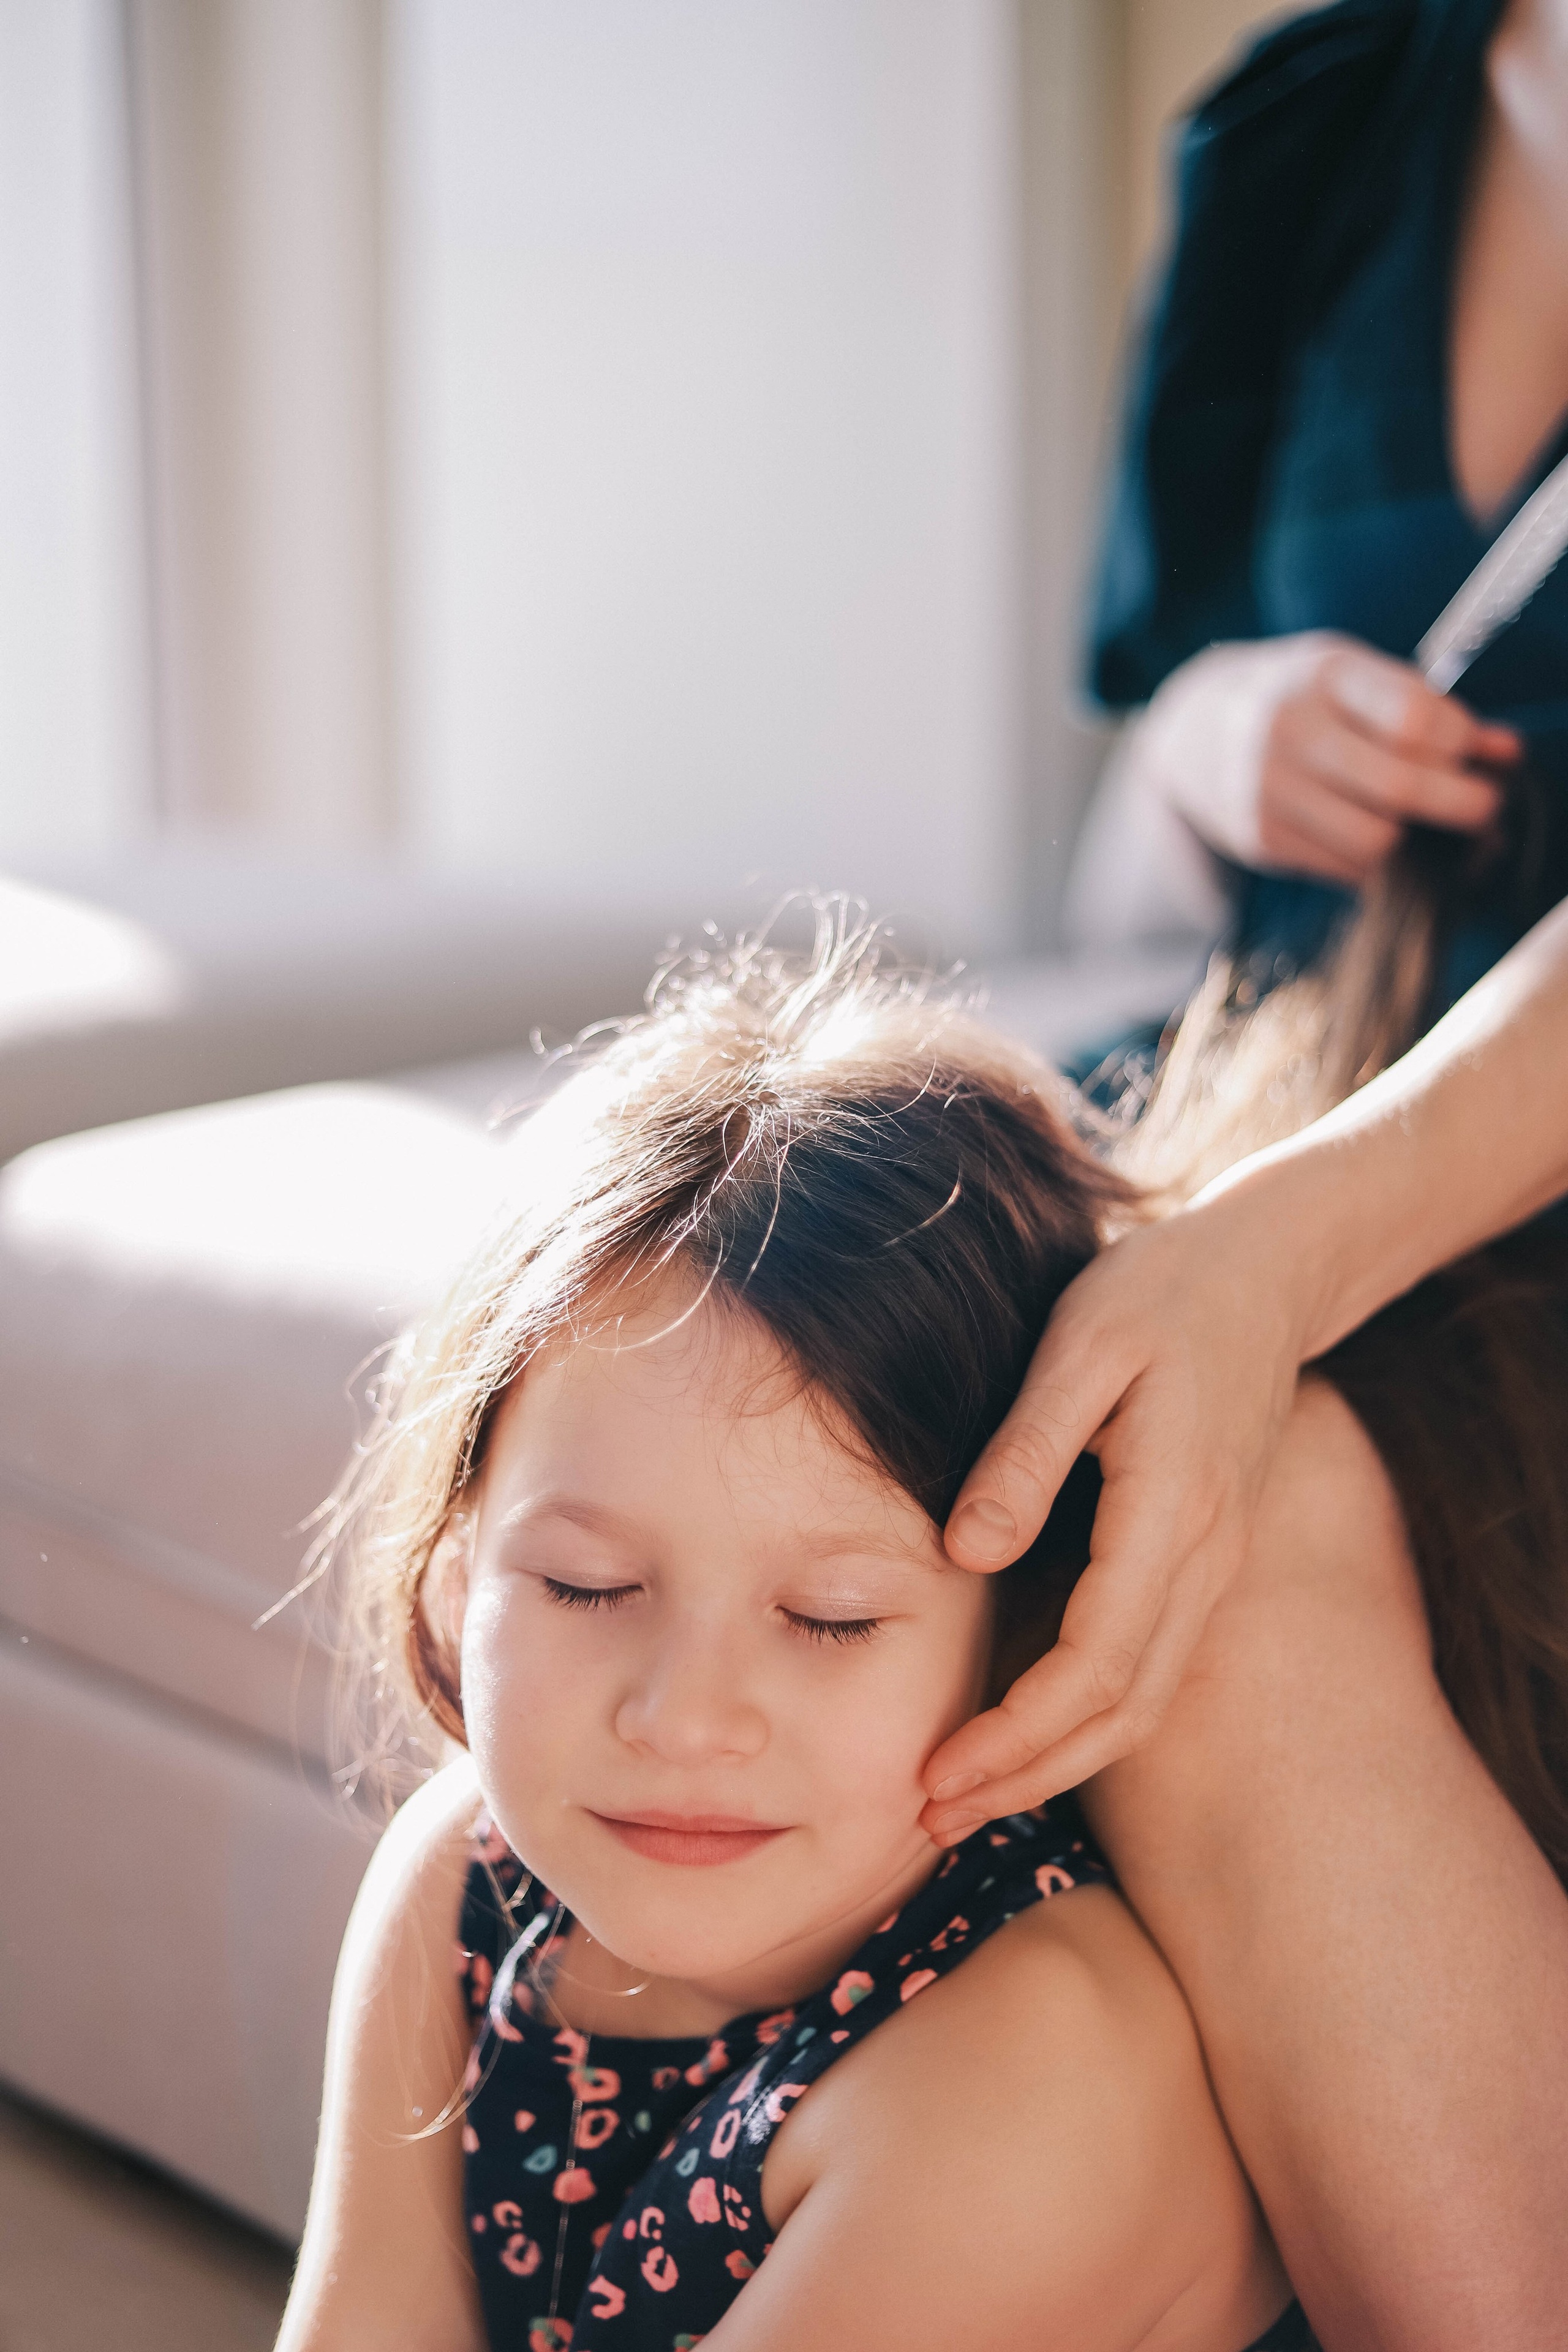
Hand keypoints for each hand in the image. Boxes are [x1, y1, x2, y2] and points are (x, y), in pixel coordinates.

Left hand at [921, 1185, 1313, 1840]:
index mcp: (1173, 1509)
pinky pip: (1151, 1668)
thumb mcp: (1081, 1344)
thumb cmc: (1162, 1292)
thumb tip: (966, 1554)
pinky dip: (1087, 1719)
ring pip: (1143, 1703)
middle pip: (1121, 1710)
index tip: (936, 1774)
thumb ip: (1026, 1452)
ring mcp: (1216, 1565)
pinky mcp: (1205, 1560)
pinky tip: (1025, 1734)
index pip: (1096, 1662)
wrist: (1267, 1270)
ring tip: (965, 1799)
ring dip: (1056, 1763)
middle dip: (1026, 1777)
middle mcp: (1207, 1556)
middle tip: (929, 1818)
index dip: (1015, 1733)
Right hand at [1133, 633, 1518, 882]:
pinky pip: (1344, 869)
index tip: (1476, 751)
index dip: (1460, 742)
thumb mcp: (1354, 676)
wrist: (1194, 728)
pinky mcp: (1259, 838)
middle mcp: (1286, 730)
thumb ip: (1428, 708)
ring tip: (1420, 824)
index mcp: (1321, 675)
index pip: (1412, 720)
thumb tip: (1506, 751)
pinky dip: (1374, 862)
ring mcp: (1266, 790)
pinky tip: (1376, 837)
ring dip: (1412, 839)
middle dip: (1461, 804)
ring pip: (1376, 840)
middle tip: (1486, 808)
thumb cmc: (1299, 697)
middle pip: (1399, 786)